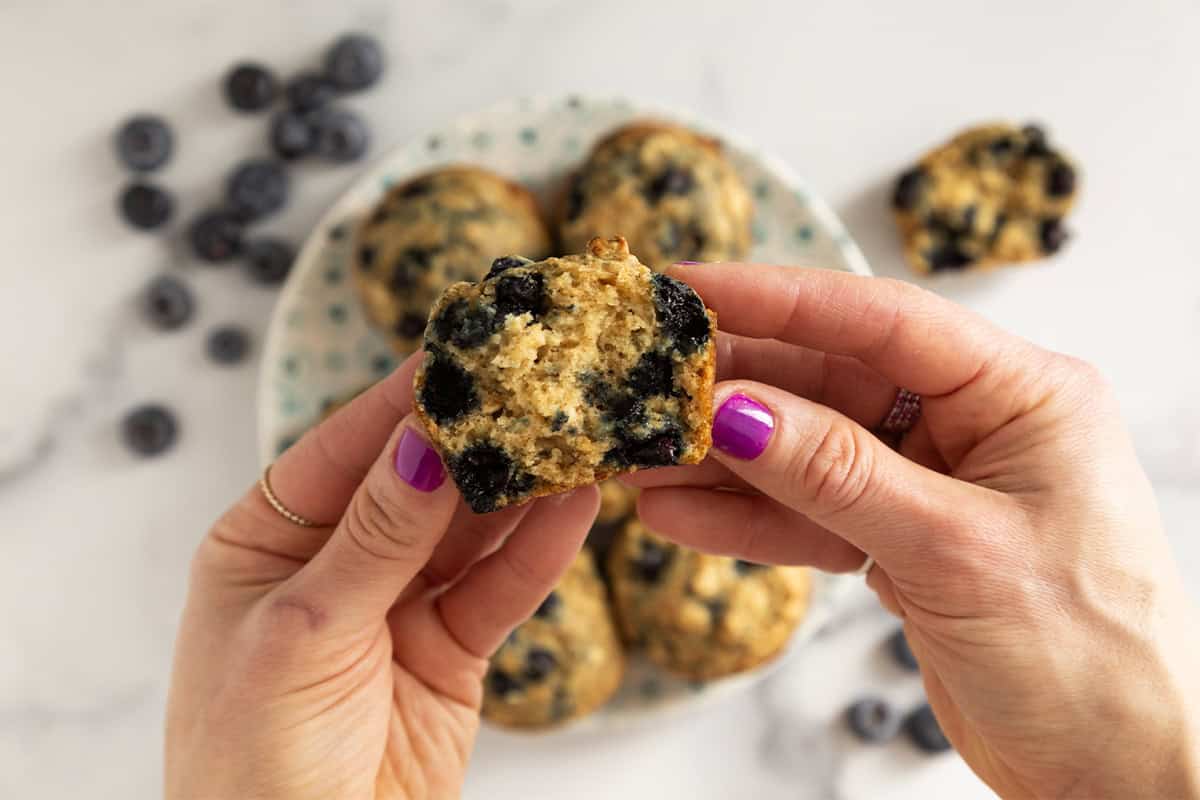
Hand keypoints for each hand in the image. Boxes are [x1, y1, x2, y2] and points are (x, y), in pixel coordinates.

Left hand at [165, 354, 598, 799]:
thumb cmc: (254, 762)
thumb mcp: (304, 634)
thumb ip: (376, 536)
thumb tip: (423, 439)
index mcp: (265, 544)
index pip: (345, 449)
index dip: (406, 400)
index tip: (466, 349)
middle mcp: (334, 565)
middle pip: (419, 483)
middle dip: (478, 438)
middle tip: (539, 384)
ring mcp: (397, 607)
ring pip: (471, 531)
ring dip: (522, 488)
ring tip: (576, 435)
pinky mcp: (451, 651)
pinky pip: (500, 589)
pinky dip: (539, 551)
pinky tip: (577, 506)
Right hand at [627, 263, 1199, 798]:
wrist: (1118, 776)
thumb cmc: (1091, 660)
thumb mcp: (955, 551)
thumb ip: (838, 476)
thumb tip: (735, 412)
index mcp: (1020, 394)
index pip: (882, 321)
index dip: (778, 299)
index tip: (691, 289)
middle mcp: (974, 425)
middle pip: (830, 381)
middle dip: (734, 389)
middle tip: (644, 386)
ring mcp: (932, 483)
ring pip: (808, 451)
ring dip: (724, 460)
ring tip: (641, 461)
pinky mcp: (902, 542)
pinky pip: (810, 514)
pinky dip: (747, 519)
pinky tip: (678, 516)